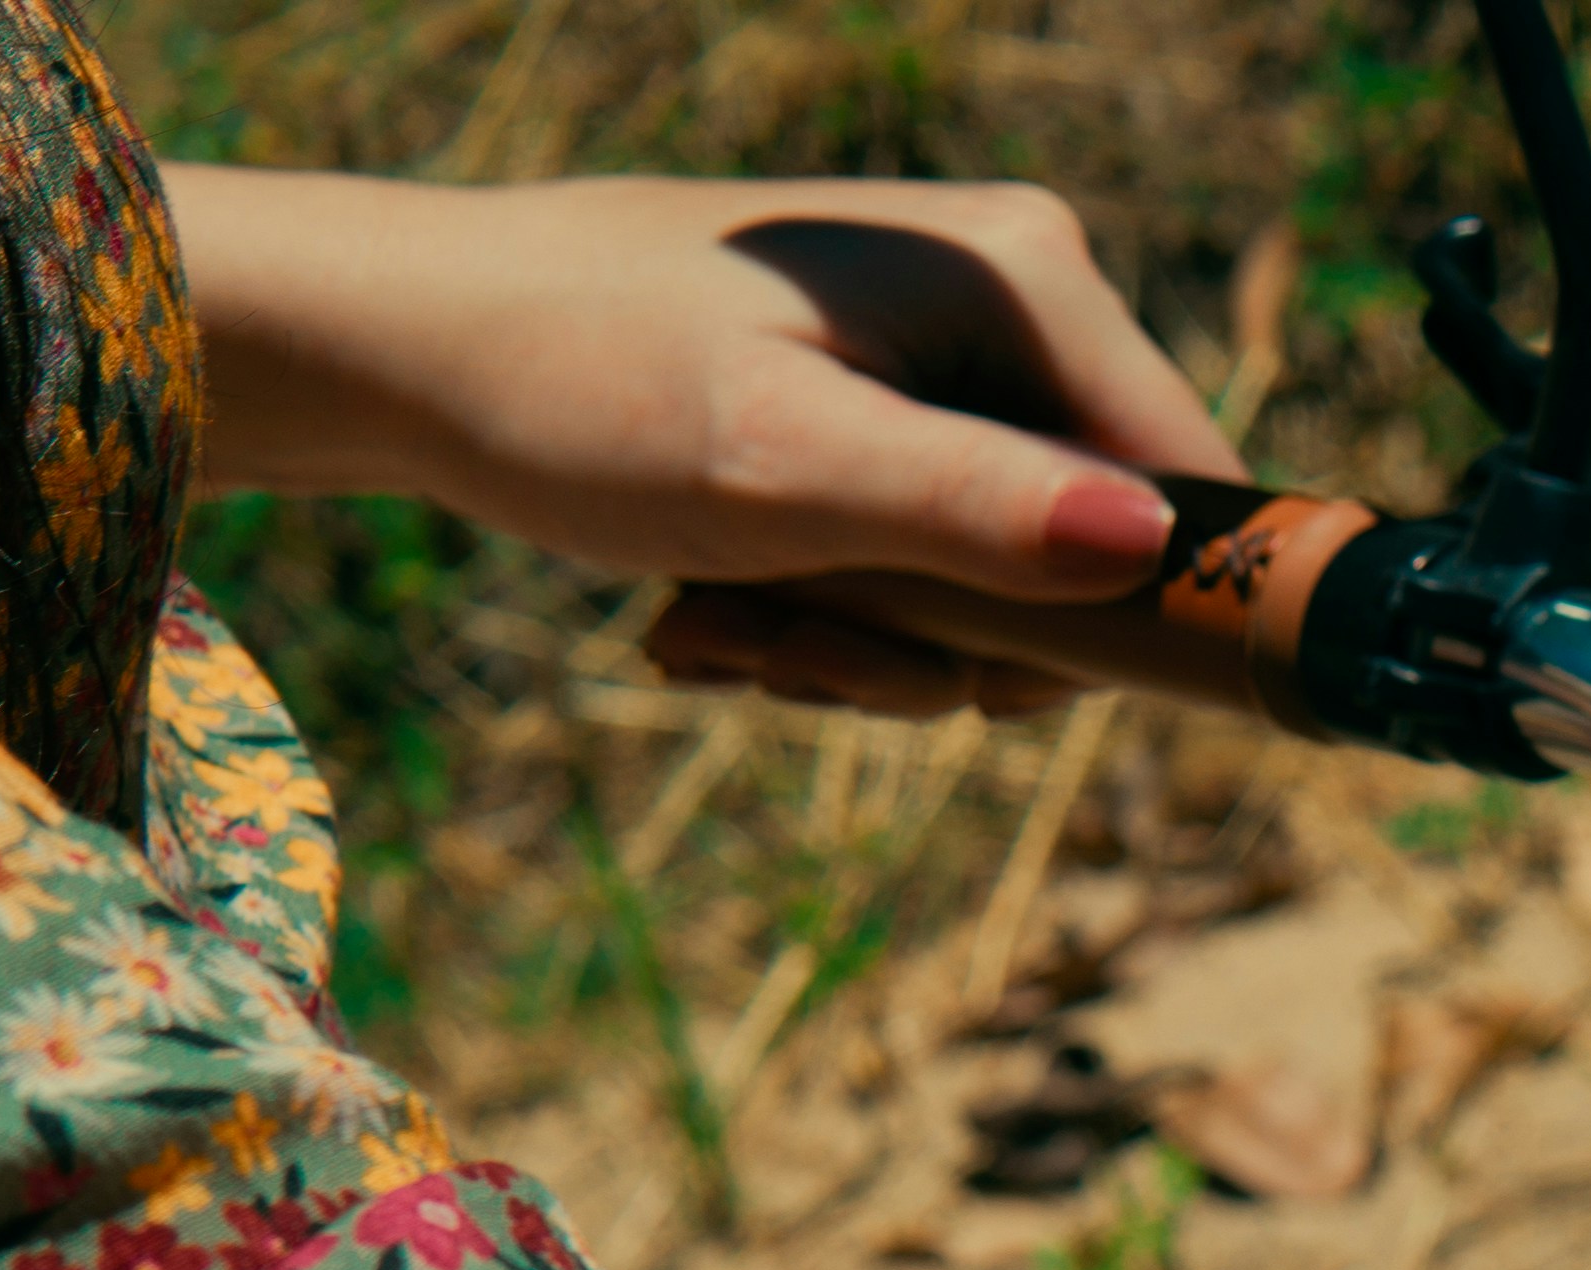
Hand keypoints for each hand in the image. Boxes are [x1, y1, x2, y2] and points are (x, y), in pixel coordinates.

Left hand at [171, 168, 1239, 715]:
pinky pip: (931, 558)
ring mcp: (954, 350)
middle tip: (785, 646)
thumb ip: (971, 510)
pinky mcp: (892, 398)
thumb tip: (1150, 548)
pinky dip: (833, 610)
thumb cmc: (573, 383)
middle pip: (1088, 557)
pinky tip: (723, 604)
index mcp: (1030, 276)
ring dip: (868, 646)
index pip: (1188, 492)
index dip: (1111, 623)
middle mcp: (1016, 295)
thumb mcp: (779, 466)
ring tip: (729, 625)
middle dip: (940, 643)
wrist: (402, 342)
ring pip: (1002, 582)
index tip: (957, 673)